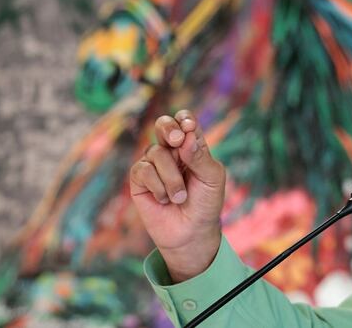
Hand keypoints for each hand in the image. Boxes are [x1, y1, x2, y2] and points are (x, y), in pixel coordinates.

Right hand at [130, 110, 225, 282]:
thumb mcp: (212, 179)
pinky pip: (143, 170)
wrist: (192, 232)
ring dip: (171, 177)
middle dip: (168, 129)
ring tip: (180, 197)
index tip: (189, 127)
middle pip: (163, 125)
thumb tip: (185, 137)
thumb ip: (200, 157)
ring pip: (156, 152)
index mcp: (192, 146)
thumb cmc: (206, 203)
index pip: (185, 121)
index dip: (184, 119)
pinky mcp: (139, 180)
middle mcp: (172, 151)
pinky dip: (157, 186)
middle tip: (176, 142)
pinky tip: (164, 199)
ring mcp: (154, 164)